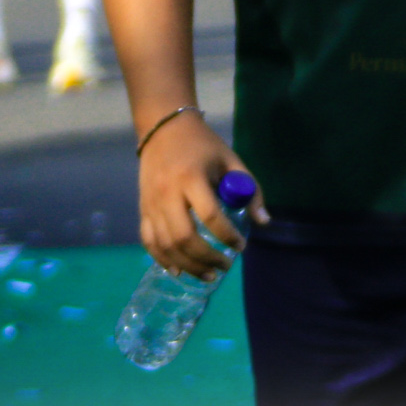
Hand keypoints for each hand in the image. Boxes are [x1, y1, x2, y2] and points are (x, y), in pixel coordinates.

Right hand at [137, 111, 270, 279]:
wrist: (163, 129)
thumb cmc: (203, 145)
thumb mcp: (231, 160)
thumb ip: (249, 190)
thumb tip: (264, 222)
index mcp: (192, 177)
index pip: (210, 215)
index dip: (227, 235)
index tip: (242, 246)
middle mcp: (167, 193)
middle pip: (184, 237)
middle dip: (206, 258)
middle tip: (226, 267)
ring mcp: (151, 203)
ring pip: (165, 244)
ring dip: (188, 265)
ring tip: (208, 275)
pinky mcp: (142, 209)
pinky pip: (148, 241)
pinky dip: (162, 259)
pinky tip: (178, 271)